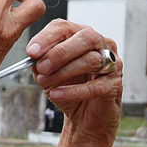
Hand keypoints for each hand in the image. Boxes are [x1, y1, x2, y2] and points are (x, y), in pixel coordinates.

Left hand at [24, 21, 121, 146]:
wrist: (83, 118)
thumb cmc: (68, 90)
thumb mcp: (48, 74)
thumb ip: (41, 63)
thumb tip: (34, 56)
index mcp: (82, 36)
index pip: (65, 27)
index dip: (47, 37)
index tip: (31, 51)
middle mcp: (101, 45)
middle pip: (85, 38)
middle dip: (60, 52)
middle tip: (42, 66)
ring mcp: (112, 64)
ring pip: (91, 60)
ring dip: (64, 72)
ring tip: (45, 83)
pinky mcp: (115, 85)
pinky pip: (95, 85)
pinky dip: (72, 91)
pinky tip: (56, 94)